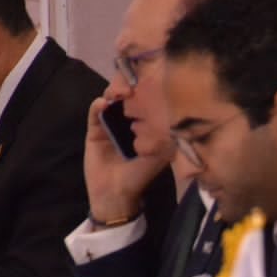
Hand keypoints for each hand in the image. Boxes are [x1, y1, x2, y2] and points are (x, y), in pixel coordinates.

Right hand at [84, 93, 169, 223]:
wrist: (116, 194)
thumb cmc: (140, 176)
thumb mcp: (161, 155)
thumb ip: (169, 137)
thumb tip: (181, 118)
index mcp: (144, 123)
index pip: (145, 98)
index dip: (147, 88)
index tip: (152, 82)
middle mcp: (127, 120)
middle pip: (127, 94)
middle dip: (129, 84)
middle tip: (134, 84)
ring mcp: (110, 123)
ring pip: (110, 99)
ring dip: (114, 91)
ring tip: (120, 92)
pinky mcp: (94, 130)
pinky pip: (94, 113)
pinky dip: (97, 106)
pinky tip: (103, 104)